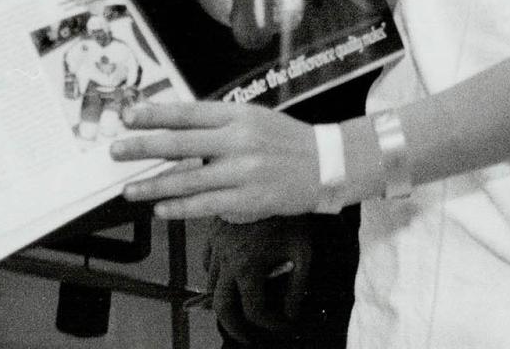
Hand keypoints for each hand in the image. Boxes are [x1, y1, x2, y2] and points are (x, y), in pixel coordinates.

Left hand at [110, 101, 318, 221]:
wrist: (326, 164)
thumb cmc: (284, 139)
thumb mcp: (252, 118)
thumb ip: (216, 122)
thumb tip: (173, 129)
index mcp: (237, 115)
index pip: (188, 113)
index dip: (155, 114)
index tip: (128, 116)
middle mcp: (238, 140)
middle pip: (181, 143)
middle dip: (143, 148)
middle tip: (116, 151)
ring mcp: (243, 171)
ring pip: (188, 180)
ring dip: (154, 186)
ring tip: (129, 189)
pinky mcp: (249, 198)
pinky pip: (206, 205)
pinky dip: (180, 208)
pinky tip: (161, 209)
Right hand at [204, 216, 314, 342]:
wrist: (278, 177)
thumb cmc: (293, 215)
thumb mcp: (303, 253)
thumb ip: (297, 288)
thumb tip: (291, 313)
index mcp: (249, 267)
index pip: (255, 311)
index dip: (272, 324)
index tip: (285, 324)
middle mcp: (227, 259)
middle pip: (222, 307)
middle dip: (235, 327)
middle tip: (249, 336)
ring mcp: (216, 245)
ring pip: (211, 285)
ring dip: (225, 302)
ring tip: (241, 310)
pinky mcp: (213, 232)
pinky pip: (206, 262)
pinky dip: (215, 276)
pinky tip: (229, 277)